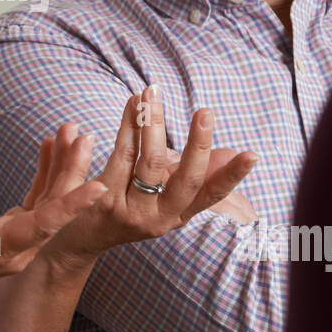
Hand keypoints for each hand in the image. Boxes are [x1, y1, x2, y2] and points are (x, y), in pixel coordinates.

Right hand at [0, 128, 105, 317]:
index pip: (43, 225)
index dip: (71, 205)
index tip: (99, 188)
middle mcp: (17, 249)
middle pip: (54, 208)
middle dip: (71, 172)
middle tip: (84, 137)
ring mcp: (18, 241)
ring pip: (49, 202)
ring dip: (62, 168)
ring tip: (72, 134)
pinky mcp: (14, 230)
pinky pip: (37, 201)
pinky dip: (45, 173)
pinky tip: (50, 147)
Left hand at [39, 84, 257, 271]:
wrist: (79, 237)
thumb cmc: (130, 205)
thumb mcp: (165, 194)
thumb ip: (196, 173)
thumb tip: (231, 153)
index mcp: (178, 214)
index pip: (211, 195)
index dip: (232, 176)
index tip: (252, 154)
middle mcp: (158, 218)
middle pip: (185, 179)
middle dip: (197, 145)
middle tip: (205, 112)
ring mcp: (130, 211)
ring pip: (149, 163)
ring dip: (153, 124)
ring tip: (154, 94)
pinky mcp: (103, 200)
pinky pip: (120, 155)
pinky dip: (127, 126)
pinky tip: (132, 103)